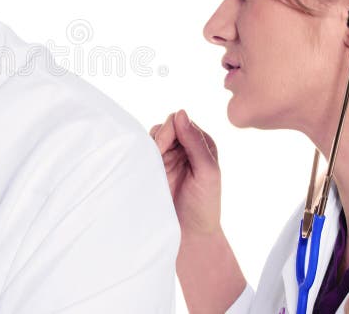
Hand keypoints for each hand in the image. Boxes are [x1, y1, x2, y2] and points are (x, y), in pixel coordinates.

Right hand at [151, 109, 220, 235]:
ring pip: (151, 137)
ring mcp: (167, 158)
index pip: (181, 122)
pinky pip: (142, 153)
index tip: (165, 147)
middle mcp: (184, 148)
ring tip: (151, 164)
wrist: (189, 235)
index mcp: (202, 144)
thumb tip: (180, 113)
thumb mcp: (208, 173)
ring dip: (149, 147)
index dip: (171, 130)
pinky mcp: (153, 169)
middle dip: (159, 138)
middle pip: (164, 127)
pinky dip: (140, 155)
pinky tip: (142, 166)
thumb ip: (196, 143)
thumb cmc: (205, 206)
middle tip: (157, 156)